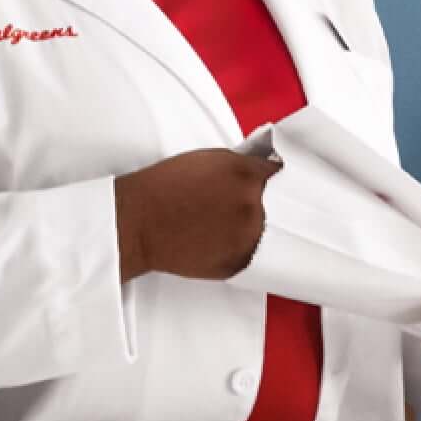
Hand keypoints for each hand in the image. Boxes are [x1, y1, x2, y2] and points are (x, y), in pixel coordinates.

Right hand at [114, 149, 280, 281]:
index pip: (280, 172)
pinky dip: (244, 246)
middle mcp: (252, 206)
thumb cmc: (167, 186)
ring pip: (268, 230)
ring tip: (229, 222)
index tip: (274, 179)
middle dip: (268, 200)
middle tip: (246, 202)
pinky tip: (225, 238)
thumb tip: (267, 169)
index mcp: (248, 175)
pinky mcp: (239, 261)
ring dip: (257, 226)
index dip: (275, 175)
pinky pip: (254, 253)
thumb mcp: (211, 158)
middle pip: (280, 203)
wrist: (140, 222)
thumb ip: (244, 164)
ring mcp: (247, 237)